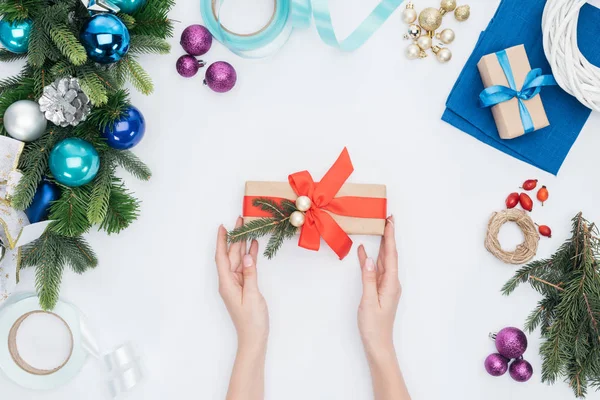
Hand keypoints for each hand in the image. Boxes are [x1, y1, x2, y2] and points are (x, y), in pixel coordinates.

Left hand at [216, 217, 268, 349]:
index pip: (221, 258)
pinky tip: (253, 247)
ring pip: (238, 260)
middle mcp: (229, 282)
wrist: (254, 338)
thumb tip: (246, 256)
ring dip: (243, 246)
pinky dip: (249, 258)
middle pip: (230, 256)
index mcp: (227, 283)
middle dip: (235, 238)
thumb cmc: (252, 320)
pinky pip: (245, 268)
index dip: (221, 242)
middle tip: (241, 220)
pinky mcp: (244, 287)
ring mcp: (236, 284)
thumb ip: (250, 274)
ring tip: (248, 229)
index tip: (222, 227)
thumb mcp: (252, 295)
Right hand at [357, 215, 400, 357]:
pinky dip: (370, 259)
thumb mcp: (369, 302)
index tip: (390, 221)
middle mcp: (391, 282)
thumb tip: (369, 259)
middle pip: (390, 254)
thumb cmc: (374, 326)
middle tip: (386, 218)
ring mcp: (386, 286)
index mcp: (391, 283)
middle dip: (388, 236)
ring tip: (378, 229)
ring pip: (383, 260)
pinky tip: (364, 252)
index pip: (391, 255)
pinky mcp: (380, 290)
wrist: (378, 344)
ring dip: (381, 245)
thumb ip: (368, 279)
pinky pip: (376, 270)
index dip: (390, 237)